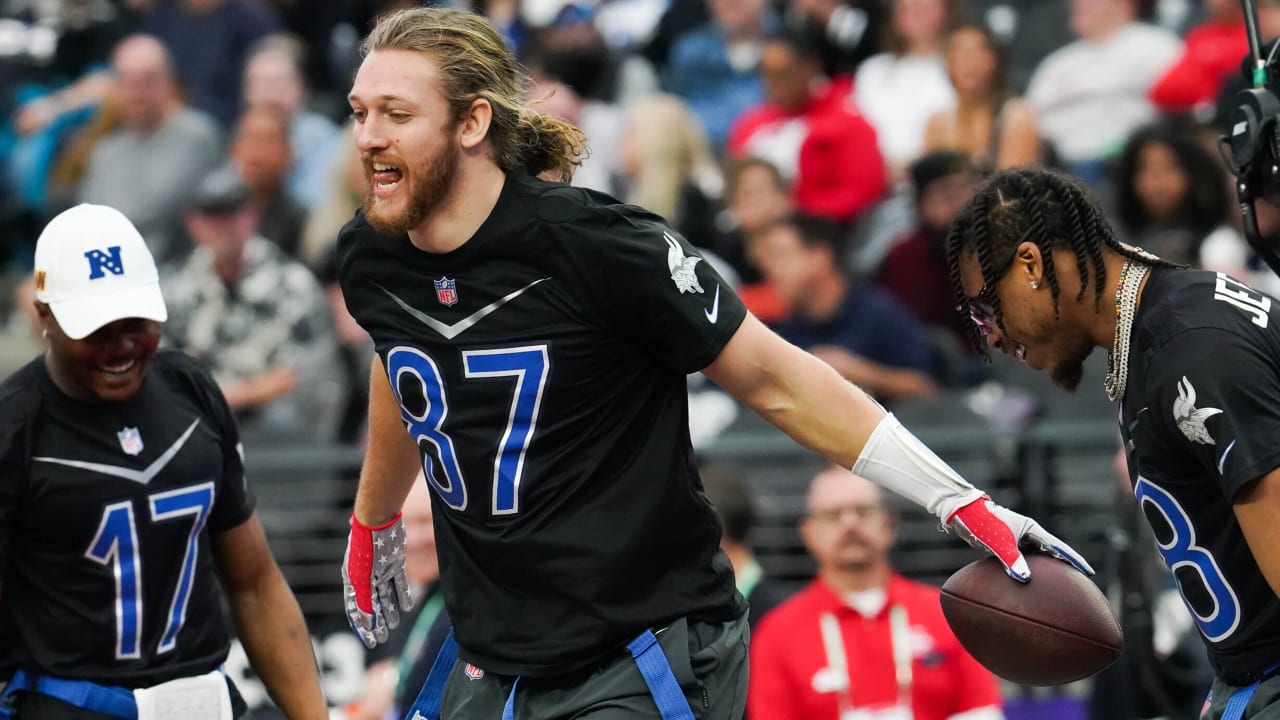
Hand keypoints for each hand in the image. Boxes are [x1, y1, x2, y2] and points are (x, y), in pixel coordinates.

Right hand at [342, 514, 413, 647]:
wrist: (379, 521)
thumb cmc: (365, 548)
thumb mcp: (362, 578)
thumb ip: (363, 600)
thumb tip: (367, 623)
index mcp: (353, 581)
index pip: (355, 610)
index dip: (362, 627)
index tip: (370, 642)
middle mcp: (366, 578)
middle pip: (371, 605)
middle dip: (376, 623)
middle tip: (382, 639)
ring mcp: (380, 571)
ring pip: (385, 596)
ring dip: (389, 611)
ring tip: (394, 625)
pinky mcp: (394, 563)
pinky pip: (398, 584)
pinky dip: (402, 595)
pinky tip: (407, 607)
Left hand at [946, 497, 1094, 581]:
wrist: (964, 513)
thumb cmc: (984, 523)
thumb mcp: (1000, 543)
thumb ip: (1012, 560)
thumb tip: (1025, 579)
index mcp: (1032, 529)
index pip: (1059, 547)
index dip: (1074, 560)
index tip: (1088, 572)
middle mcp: (1028, 533)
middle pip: (1052, 551)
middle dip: (1065, 564)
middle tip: (1080, 580)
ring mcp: (1018, 538)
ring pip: (1037, 556)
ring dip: (1047, 567)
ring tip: (1060, 584)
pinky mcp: (1006, 544)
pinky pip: (1022, 559)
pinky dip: (1028, 569)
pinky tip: (1029, 581)